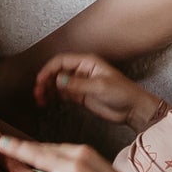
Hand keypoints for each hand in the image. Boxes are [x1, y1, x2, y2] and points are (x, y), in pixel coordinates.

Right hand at [35, 51, 165, 138]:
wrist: (133, 109)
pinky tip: (48, 103)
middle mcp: (82, 71)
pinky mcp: (81, 96)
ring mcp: (80, 84)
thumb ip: (78, 84)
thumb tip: (59, 80)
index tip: (40, 81)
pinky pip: (63, 94)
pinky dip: (54, 97)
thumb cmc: (123, 93)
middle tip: (38, 93)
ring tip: (41, 100)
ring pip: (58, 83)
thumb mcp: (100, 87)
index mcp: (87, 62)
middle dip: (45, 81)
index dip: (48, 70)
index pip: (61, 61)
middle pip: (57, 72)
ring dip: (48, 90)